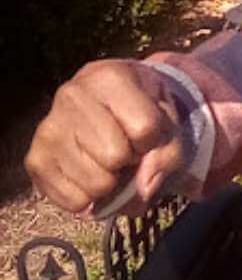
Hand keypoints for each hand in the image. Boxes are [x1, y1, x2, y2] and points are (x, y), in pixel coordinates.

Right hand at [25, 61, 182, 215]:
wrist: (110, 107)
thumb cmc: (142, 112)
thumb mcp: (167, 122)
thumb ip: (168, 155)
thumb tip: (140, 194)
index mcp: (109, 78)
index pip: (144, 129)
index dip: (152, 141)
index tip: (145, 132)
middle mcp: (71, 96)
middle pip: (115, 157)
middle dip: (129, 161)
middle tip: (125, 148)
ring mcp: (48, 129)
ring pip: (95, 184)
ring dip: (111, 182)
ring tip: (107, 159)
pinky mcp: (35, 160)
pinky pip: (75, 201)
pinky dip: (91, 198)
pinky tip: (91, 173)